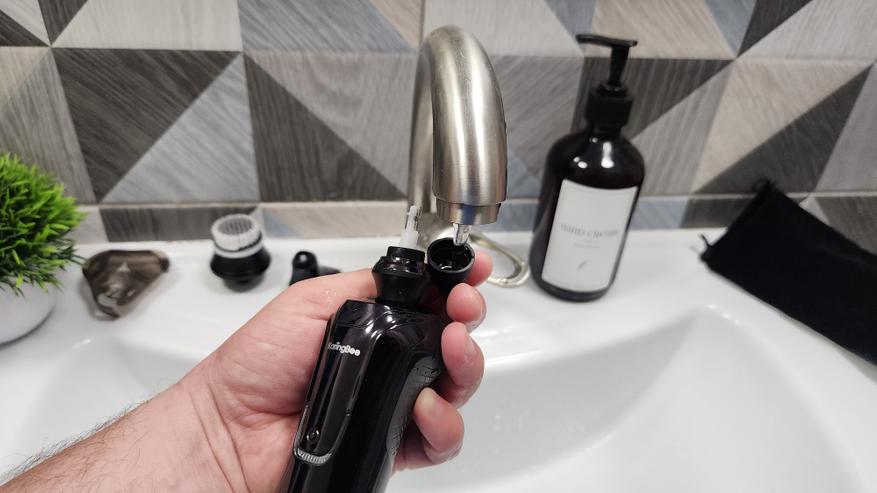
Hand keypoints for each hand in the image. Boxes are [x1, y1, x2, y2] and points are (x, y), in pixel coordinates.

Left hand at [181, 252, 491, 490]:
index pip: (431, 302)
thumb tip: (411, 274)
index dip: (457, 286)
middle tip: (463, 308)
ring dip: (466, 366)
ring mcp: (396, 402)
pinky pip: (442, 438)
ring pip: (457, 387)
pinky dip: (444, 423)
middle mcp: (391, 362)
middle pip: (454, 342)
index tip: (472, 272)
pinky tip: (425, 406)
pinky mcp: (396, 443)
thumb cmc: (257, 366)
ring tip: (451, 351)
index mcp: (374, 324)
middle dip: (468, 319)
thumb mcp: (313, 299)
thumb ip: (367, 285)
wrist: (233, 426)